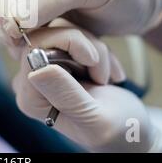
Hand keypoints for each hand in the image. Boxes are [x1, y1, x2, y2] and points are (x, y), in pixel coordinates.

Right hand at [0, 0, 161, 48]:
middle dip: (1, 23)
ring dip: (10, 35)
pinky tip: (37, 50)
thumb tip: (14, 20)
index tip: (14, 32)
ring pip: (5, 19)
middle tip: (17, 45)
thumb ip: (50, 0)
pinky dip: (25, 42)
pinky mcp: (45, 16)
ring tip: (27, 50)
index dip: (1, 8)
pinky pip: (23, 31)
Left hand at [13, 26, 161, 151]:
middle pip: (45, 34)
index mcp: (30, 98)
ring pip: (62, 30)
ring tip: (106, 76)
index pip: (32, 49)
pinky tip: (109, 73)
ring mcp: (43, 68)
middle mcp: (30, 82)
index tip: (93, 61)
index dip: (66, 43)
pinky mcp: (59, 58)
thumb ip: (67, 96)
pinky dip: (98, 49)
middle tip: (102, 73)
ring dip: (94, 49)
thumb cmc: (117, 132)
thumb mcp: (96, 119)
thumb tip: (37, 71)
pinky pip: (74, 34)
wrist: (131, 129)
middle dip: (82, 45)